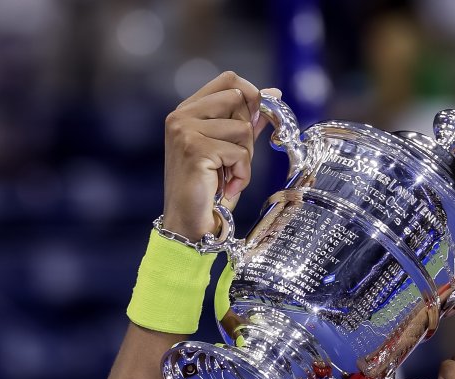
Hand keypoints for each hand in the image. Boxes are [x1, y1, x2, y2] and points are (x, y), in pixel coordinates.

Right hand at [161, 71, 277, 239]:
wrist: (189, 222)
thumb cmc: (209, 188)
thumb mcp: (231, 149)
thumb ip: (247, 121)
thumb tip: (273, 93)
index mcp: (188, 110)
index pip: (228, 80)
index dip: (252, 95)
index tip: (258, 118)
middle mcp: (181, 115)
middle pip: (239, 99)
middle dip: (247, 132)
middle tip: (233, 158)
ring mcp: (185, 130)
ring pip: (243, 129)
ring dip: (245, 158)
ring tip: (227, 175)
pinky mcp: (194, 148)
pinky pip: (239, 152)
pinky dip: (242, 174)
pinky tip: (227, 185)